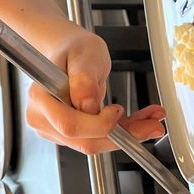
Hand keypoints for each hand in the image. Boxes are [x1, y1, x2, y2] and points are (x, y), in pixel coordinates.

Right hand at [24, 32, 165, 154]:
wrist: (68, 52)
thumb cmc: (73, 49)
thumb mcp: (84, 54)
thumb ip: (84, 79)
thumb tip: (87, 106)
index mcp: (41, 96)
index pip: (69, 125)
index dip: (99, 124)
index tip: (118, 110)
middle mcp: (42, 117)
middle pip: (84, 141)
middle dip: (122, 136)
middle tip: (152, 125)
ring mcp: (53, 128)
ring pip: (94, 144)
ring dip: (126, 135)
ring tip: (150, 120)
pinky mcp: (67, 135)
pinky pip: (96, 140)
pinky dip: (120, 133)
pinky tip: (137, 122)